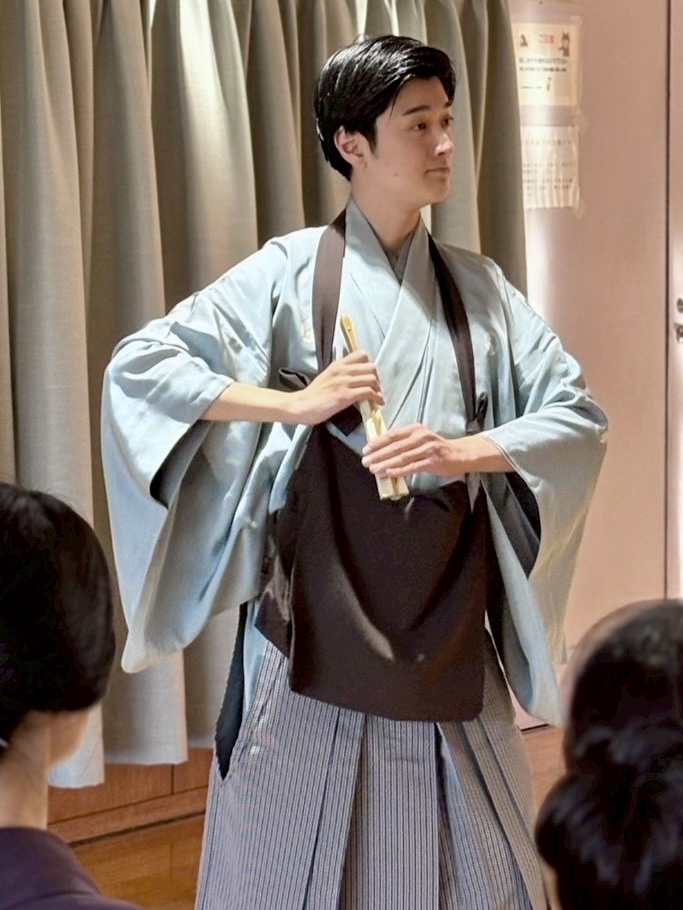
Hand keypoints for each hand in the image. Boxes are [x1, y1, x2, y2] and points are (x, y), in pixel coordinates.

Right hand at [288, 351, 383, 425]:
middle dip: (377, 378)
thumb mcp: (327, 377)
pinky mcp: (345, 395)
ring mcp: (344, 382)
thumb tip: (355, 379)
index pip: (361, 354)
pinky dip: (377, 397)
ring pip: (372, 379)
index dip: (370, 365)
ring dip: (378, 389)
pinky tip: (378, 403)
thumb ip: (340, 375)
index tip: (370, 376)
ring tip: (378, 397)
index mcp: (338, 365)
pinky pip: (368, 392)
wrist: (300, 405)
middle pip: (371, 367)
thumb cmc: (313, 395)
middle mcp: (342, 370)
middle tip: (376, 388)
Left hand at [361, 423, 512, 476]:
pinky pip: (413, 466)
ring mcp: (428, 448)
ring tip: (374, 468)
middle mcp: (421, 436)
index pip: (392, 434)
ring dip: (386, 463)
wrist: (460, 454)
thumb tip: (381, 451)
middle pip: (395, 446)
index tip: (366, 449)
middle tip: (365, 461)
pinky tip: (389, 473)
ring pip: (402, 456)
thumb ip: (403, 442)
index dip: (377, 442)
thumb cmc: (436, 448)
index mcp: (415, 429)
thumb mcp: (420, 439)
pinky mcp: (433, 460)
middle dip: (378, 454)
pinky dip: (399, 470)